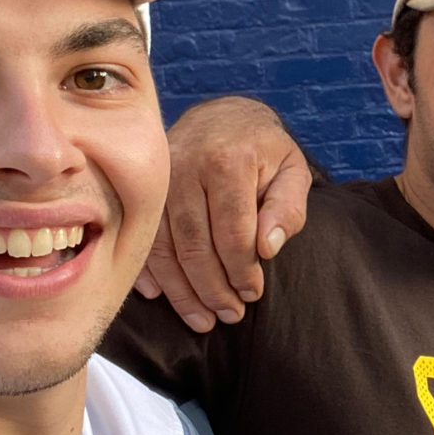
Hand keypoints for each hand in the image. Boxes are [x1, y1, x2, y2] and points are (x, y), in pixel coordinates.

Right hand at [135, 97, 312, 331]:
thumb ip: (288, 207)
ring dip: (182, 291)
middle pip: (194, 245)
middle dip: (212, 290)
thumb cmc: (263, 149)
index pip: (233, 233)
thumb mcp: (292, 169)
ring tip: (202, 319)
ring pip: (164, 248)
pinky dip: (147, 272)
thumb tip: (268, 249)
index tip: (252, 294)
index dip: (242, 271)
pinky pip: (141, 238)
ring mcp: (159, 179)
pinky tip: (161, 297)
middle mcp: (186, 168)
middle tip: (229, 315)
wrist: (221, 116)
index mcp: (228, 161)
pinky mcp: (142, 189)